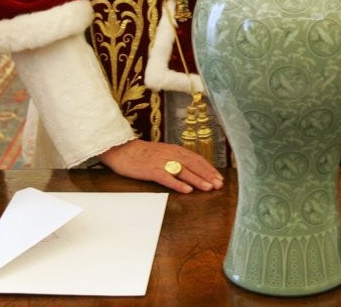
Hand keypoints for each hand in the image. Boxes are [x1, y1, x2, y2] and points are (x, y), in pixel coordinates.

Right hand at [99, 139, 223, 193]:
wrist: (121, 150)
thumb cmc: (141, 154)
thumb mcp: (162, 152)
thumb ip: (175, 158)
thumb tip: (191, 168)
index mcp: (174, 149)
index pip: (196, 158)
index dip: (208, 168)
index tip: (219, 177)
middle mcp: (170, 154)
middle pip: (193, 164)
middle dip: (207, 175)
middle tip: (219, 185)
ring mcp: (160, 162)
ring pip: (183, 171)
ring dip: (197, 179)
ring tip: (208, 188)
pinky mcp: (150, 170)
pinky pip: (166, 177)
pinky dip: (177, 183)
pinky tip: (186, 190)